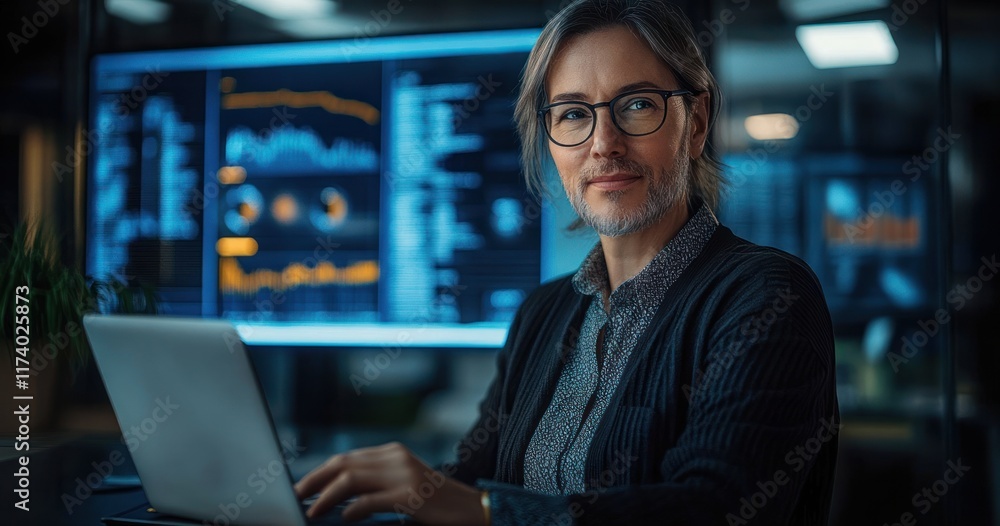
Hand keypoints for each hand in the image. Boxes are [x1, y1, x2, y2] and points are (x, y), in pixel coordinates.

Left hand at [294, 441, 486, 524]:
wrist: (470, 508)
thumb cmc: (434, 503)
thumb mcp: (403, 484)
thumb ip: (375, 482)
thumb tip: (337, 495)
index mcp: (392, 452)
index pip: (345, 458)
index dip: (318, 472)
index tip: (299, 487)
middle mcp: (396, 457)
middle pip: (342, 464)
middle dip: (313, 481)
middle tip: (294, 497)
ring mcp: (403, 474)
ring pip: (351, 480)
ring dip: (325, 498)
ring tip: (311, 512)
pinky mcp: (409, 495)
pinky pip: (369, 501)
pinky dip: (351, 510)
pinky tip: (343, 518)